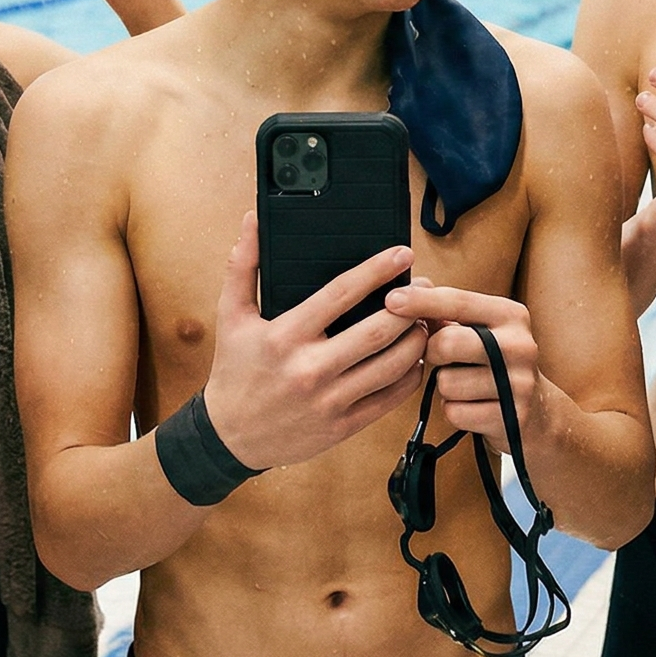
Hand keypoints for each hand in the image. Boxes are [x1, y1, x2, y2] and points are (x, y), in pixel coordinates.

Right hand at [199, 213, 429, 472]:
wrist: (230, 436)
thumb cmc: (234, 369)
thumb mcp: (231, 316)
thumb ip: (244, 266)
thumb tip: (253, 220)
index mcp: (286, 335)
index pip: (341, 294)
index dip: (377, 270)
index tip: (402, 254)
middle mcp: (311, 368)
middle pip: (378, 331)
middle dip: (410, 306)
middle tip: (425, 289)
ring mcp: (330, 400)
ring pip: (391, 365)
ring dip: (416, 340)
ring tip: (424, 321)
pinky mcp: (342, 426)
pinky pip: (389, 399)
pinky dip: (409, 376)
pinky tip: (414, 359)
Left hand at [384, 282, 553, 452]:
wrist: (539, 413)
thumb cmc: (495, 364)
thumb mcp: (481, 330)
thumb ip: (446, 312)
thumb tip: (406, 292)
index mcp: (511, 315)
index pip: (457, 301)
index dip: (420, 300)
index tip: (390, 299)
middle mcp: (520, 345)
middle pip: (447, 343)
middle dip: (433, 353)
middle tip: (443, 358)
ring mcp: (518, 383)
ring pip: (447, 382)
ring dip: (446, 387)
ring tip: (466, 385)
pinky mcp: (511, 418)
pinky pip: (455, 412)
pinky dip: (455, 411)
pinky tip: (474, 407)